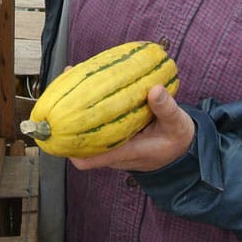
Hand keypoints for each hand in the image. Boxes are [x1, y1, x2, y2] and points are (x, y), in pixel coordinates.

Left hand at [69, 84, 194, 172]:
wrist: (182, 150)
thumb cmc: (177, 139)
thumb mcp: (177, 124)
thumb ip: (166, 108)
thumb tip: (154, 90)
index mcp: (126, 153)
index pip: (91, 159)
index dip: (71, 149)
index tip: (58, 132)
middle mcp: (114, 151)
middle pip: (81, 145)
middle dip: (68, 123)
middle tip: (59, 99)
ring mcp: (113, 144)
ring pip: (87, 134)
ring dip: (77, 113)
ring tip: (70, 81)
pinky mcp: (116, 136)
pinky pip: (97, 125)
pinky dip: (91, 108)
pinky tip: (88, 83)